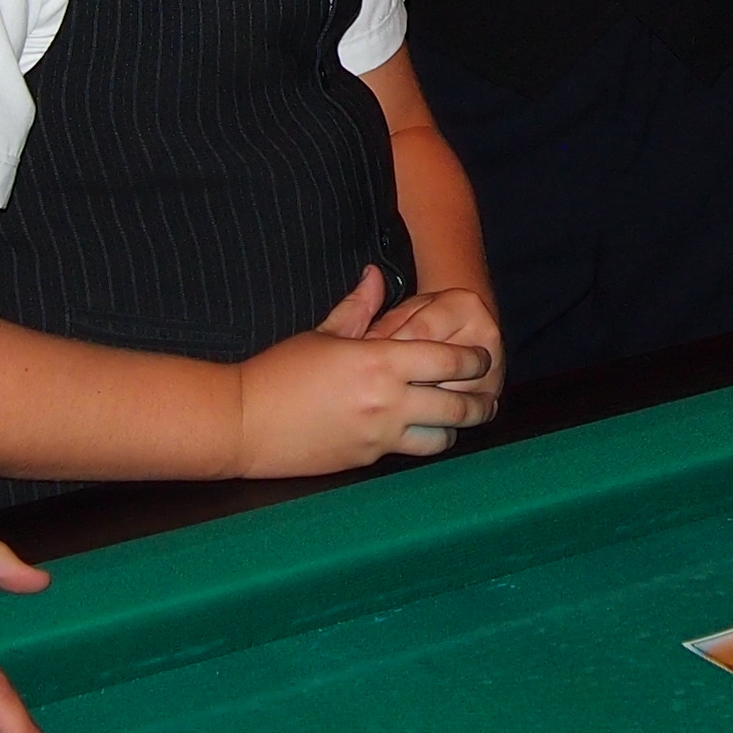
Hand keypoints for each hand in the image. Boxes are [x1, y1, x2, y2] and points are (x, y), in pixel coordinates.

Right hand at [230, 267, 500, 472]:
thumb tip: (376, 274)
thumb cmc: (279, 371)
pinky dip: (422, 442)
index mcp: (380, 361)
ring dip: (455, 428)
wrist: (244, 421)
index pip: (448, 360)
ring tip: (460, 421)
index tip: (482, 358)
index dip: (473, 360)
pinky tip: (425, 435)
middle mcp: (388, 400)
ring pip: (441, 437)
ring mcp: (379, 434)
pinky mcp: (366, 458)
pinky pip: (409, 452)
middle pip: (457, 404)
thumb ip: (358, 307)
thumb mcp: (322, 333)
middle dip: (480, 401)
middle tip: (489, 396)